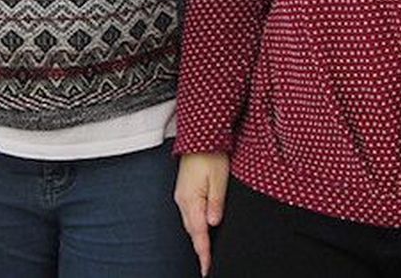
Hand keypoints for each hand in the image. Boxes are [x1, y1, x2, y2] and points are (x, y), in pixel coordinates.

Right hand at [174, 152, 229, 274]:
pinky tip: (202, 230)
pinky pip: (189, 214)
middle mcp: (183, 201)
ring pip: (190, 224)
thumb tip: (213, 224)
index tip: (207, 269)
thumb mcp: (219, 178)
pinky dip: (196, 226)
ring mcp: (182, 196)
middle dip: (200, 250)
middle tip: (208, 266)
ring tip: (207, 253)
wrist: (199, 136)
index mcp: (191, 200)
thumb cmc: (211, 154)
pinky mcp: (185, 191)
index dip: (204, 253)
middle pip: (192, 232)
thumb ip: (216, 202)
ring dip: (198, 239)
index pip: (199, 234)